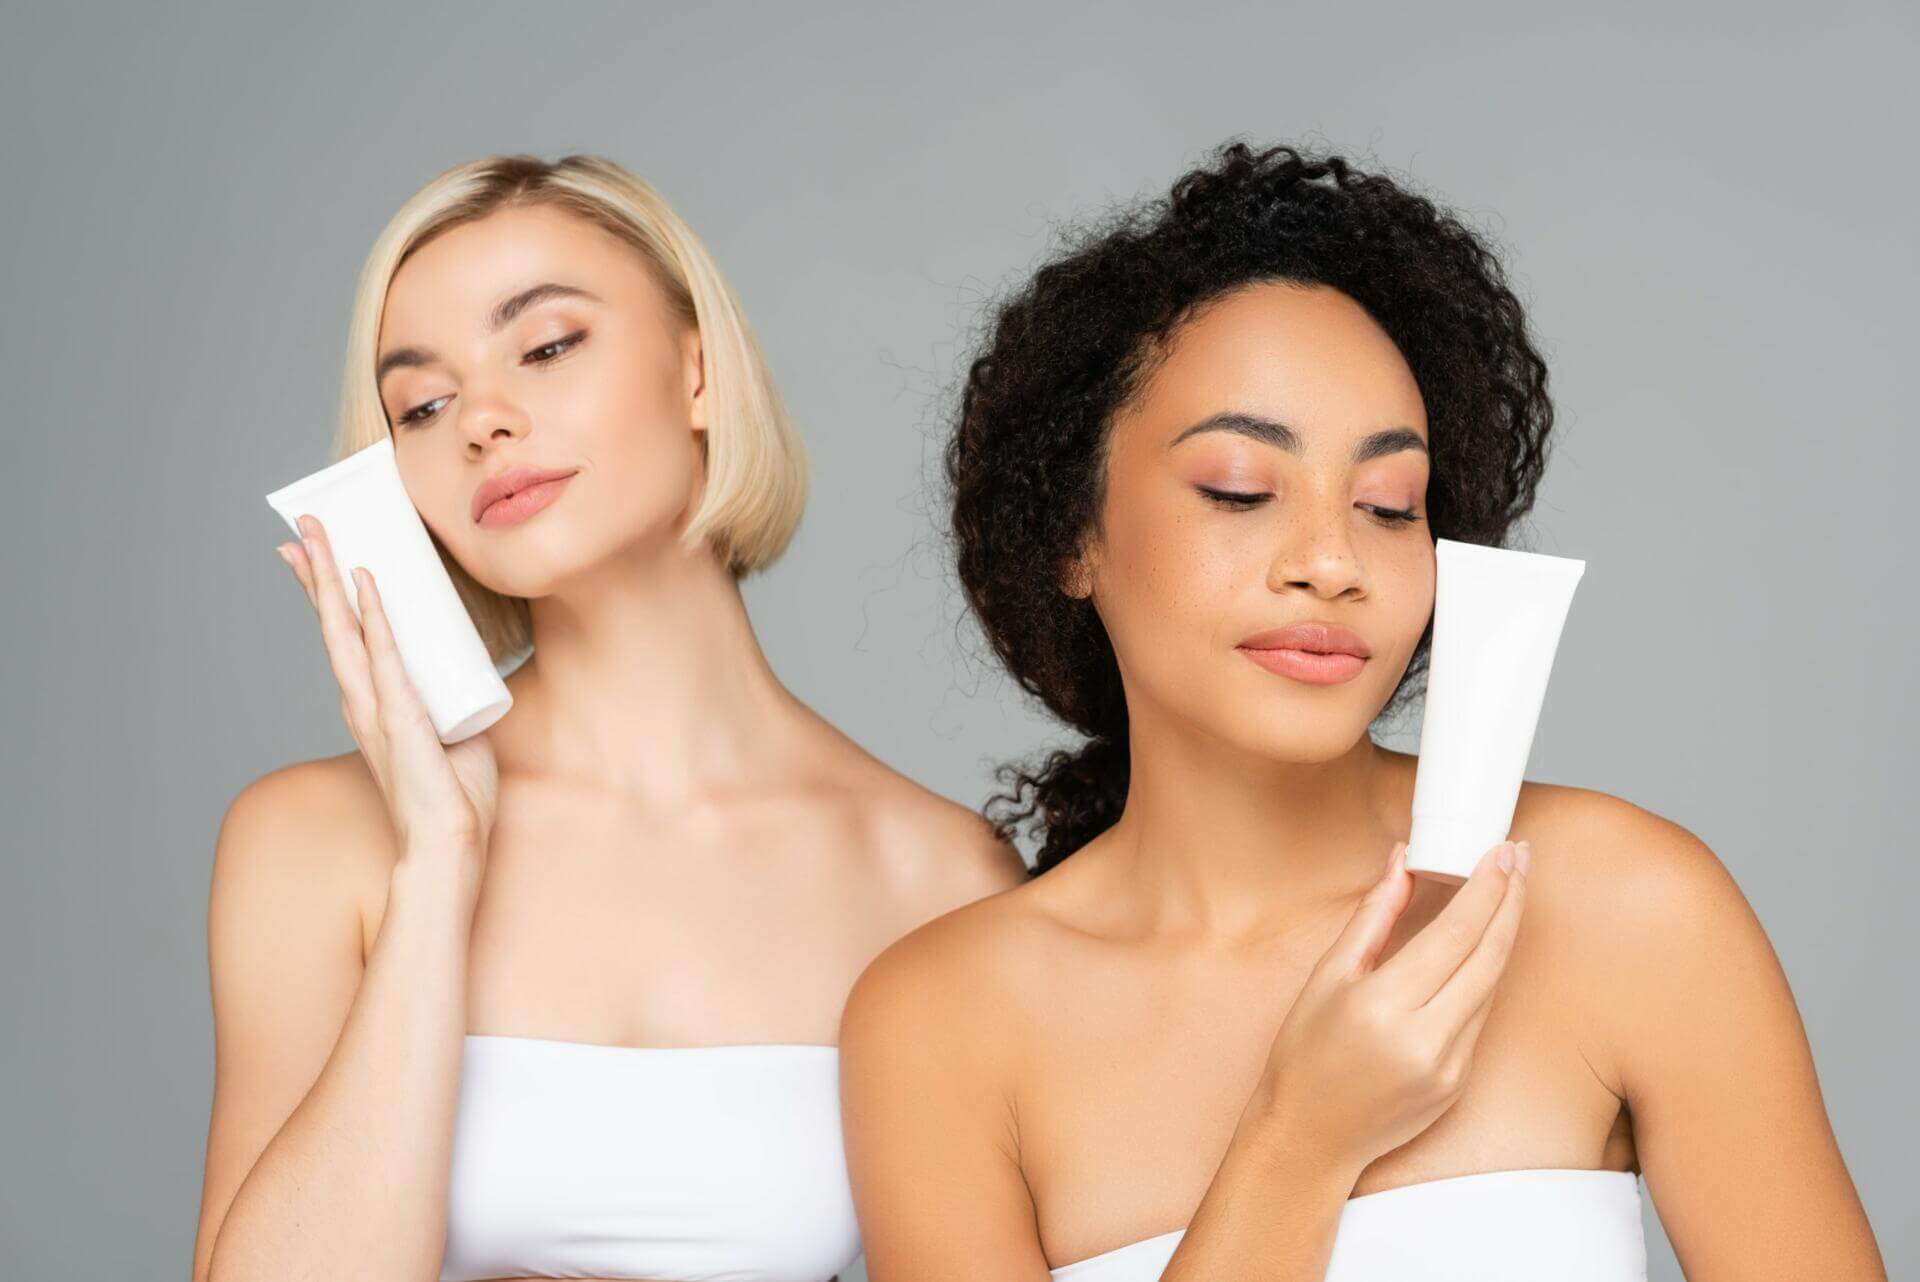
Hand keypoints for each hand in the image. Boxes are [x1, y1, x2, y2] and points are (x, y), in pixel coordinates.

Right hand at [278, 514, 499, 864]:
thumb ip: (454, 703)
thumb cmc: (453, 796)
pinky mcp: (401, 718)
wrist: (449, 844)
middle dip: (318, 570)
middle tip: (302, 523)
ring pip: (345, 631)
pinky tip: (366, 582)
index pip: (346, 637)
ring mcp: (377, 709)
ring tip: (317, 536)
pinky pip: (387, 657)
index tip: (315, 553)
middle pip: (333, 623)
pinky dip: (375, 619)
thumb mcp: (454, 732)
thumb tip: (469, 679)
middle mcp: (364, 701)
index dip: (330, 593)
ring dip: (332, 579)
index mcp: (373, 704)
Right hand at [1251, 838, 1528, 1175]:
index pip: (1456, 934)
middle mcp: (1425, 1038)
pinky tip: (1488, 943)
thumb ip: (1373, 915)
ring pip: (1494, 984)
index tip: (1501, 851)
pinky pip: (1482, 1015)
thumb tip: (1402, 860)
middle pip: (1490, 956)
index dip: (1487, 888)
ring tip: (1512, 889)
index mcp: (1384, 1005)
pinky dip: (1488, 973)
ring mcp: (1449, 1065)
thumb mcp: (1327, 976)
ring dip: (1507, 932)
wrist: (1309, 1134)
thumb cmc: (1306, 1053)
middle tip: (1520, 856)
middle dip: (1511, 900)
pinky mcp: (1460, 1082)